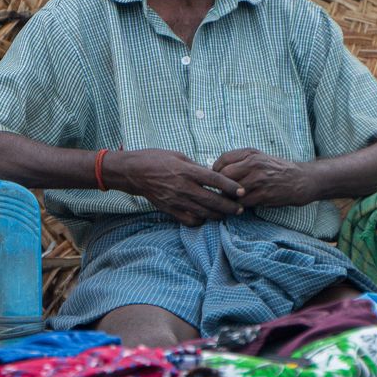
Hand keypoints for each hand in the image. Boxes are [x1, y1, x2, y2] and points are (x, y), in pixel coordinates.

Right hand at [103, 149, 245, 226]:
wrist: (134, 172)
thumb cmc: (156, 159)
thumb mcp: (179, 155)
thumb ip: (197, 166)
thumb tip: (212, 174)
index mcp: (187, 171)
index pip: (215, 180)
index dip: (230, 187)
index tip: (242, 191)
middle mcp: (183, 187)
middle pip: (212, 201)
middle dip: (229, 207)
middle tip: (240, 209)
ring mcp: (176, 200)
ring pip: (204, 213)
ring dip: (218, 215)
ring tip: (227, 214)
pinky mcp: (170, 210)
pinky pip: (189, 220)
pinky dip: (200, 220)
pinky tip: (205, 217)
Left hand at [212, 148, 313, 207]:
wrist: (302, 180)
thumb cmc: (277, 170)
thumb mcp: (259, 158)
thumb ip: (240, 161)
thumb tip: (217, 171)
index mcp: (250, 153)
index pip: (222, 160)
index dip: (216, 171)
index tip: (219, 178)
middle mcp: (254, 163)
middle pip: (224, 175)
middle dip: (221, 185)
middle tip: (224, 192)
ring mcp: (259, 179)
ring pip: (232, 190)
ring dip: (230, 197)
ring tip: (233, 199)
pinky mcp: (264, 194)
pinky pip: (243, 202)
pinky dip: (240, 205)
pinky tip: (243, 205)